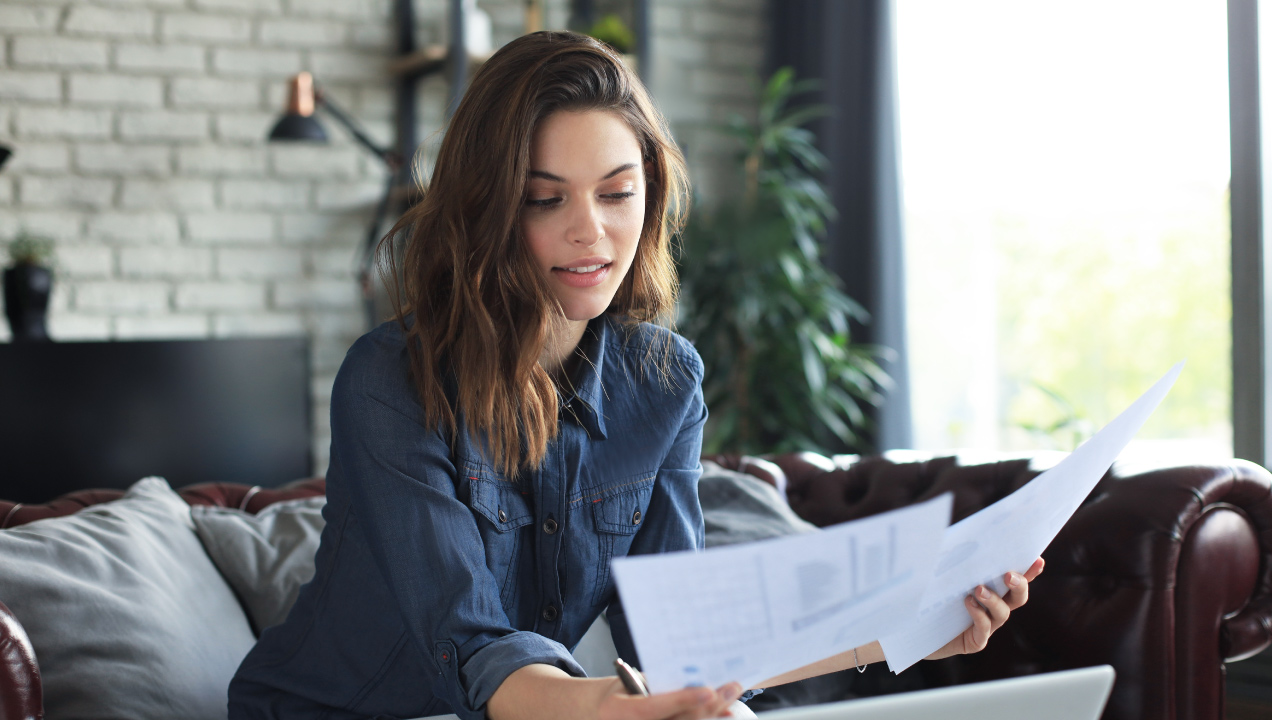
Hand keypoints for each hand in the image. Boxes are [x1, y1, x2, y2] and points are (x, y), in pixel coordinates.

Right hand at [598, 680, 743, 719]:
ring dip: (713, 713)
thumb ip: (657, 682)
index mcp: (619, 712)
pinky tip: (723, 712)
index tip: (708, 690)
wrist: (604, 713)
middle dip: (709, 705)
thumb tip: (693, 675)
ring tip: (730, 697)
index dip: (681, 700)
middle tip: (730, 687)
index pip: (653, 708)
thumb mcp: (630, 680)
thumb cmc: (620, 692)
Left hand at [924, 558, 1043, 660]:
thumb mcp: (941, 574)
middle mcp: (992, 608)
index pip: (1015, 579)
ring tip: (978, 588)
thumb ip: (953, 558)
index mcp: (991, 589)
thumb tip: (958, 536)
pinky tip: (968, 603)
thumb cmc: (929, 596)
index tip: (1038, 560)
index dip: (1029, 571)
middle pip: (1018, 597)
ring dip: (993, 599)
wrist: (913, 629)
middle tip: (1010, 575)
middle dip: (1019, 585)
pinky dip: (979, 615)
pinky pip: (984, 629)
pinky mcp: (974, 641)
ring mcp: (985, 626)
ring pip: (1002, 613)